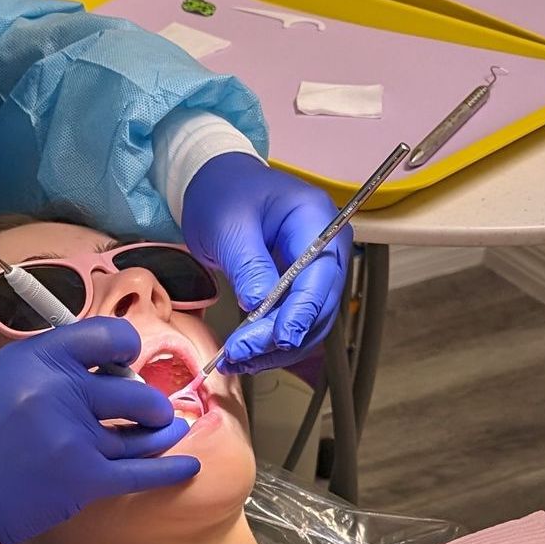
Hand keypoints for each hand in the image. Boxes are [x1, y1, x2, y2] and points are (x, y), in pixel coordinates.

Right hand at [0, 317, 199, 543]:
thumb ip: (54, 360)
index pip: (108, 334)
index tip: (127, 358)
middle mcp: (63, 391)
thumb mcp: (7, 372)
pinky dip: (170, 469)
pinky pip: (141, 473)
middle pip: (133, 389)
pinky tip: (188, 464)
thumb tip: (107, 362)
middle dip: (148, 400)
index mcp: (42, 358)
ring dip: (161, 430)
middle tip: (146, 408)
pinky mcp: (86, 479)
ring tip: (169, 428)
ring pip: (142, 431)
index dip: (126, 345)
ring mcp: (78, 436)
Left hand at [180, 152, 347, 373]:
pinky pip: (293, 320)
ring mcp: (316, 269)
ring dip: (275, 347)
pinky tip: (245, 354)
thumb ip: (248, 264)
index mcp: (316, 218)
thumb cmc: (224, 194)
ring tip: (237, 359)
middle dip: (282, 335)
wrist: (217, 184)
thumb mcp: (229, 225)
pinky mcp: (299, 287)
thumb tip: (260, 307)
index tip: (280, 338)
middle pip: (319, 303)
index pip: (321, 273)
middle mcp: (327, 247)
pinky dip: (270, 341)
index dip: (303, 310)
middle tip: (242, 353)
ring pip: (309, 321)